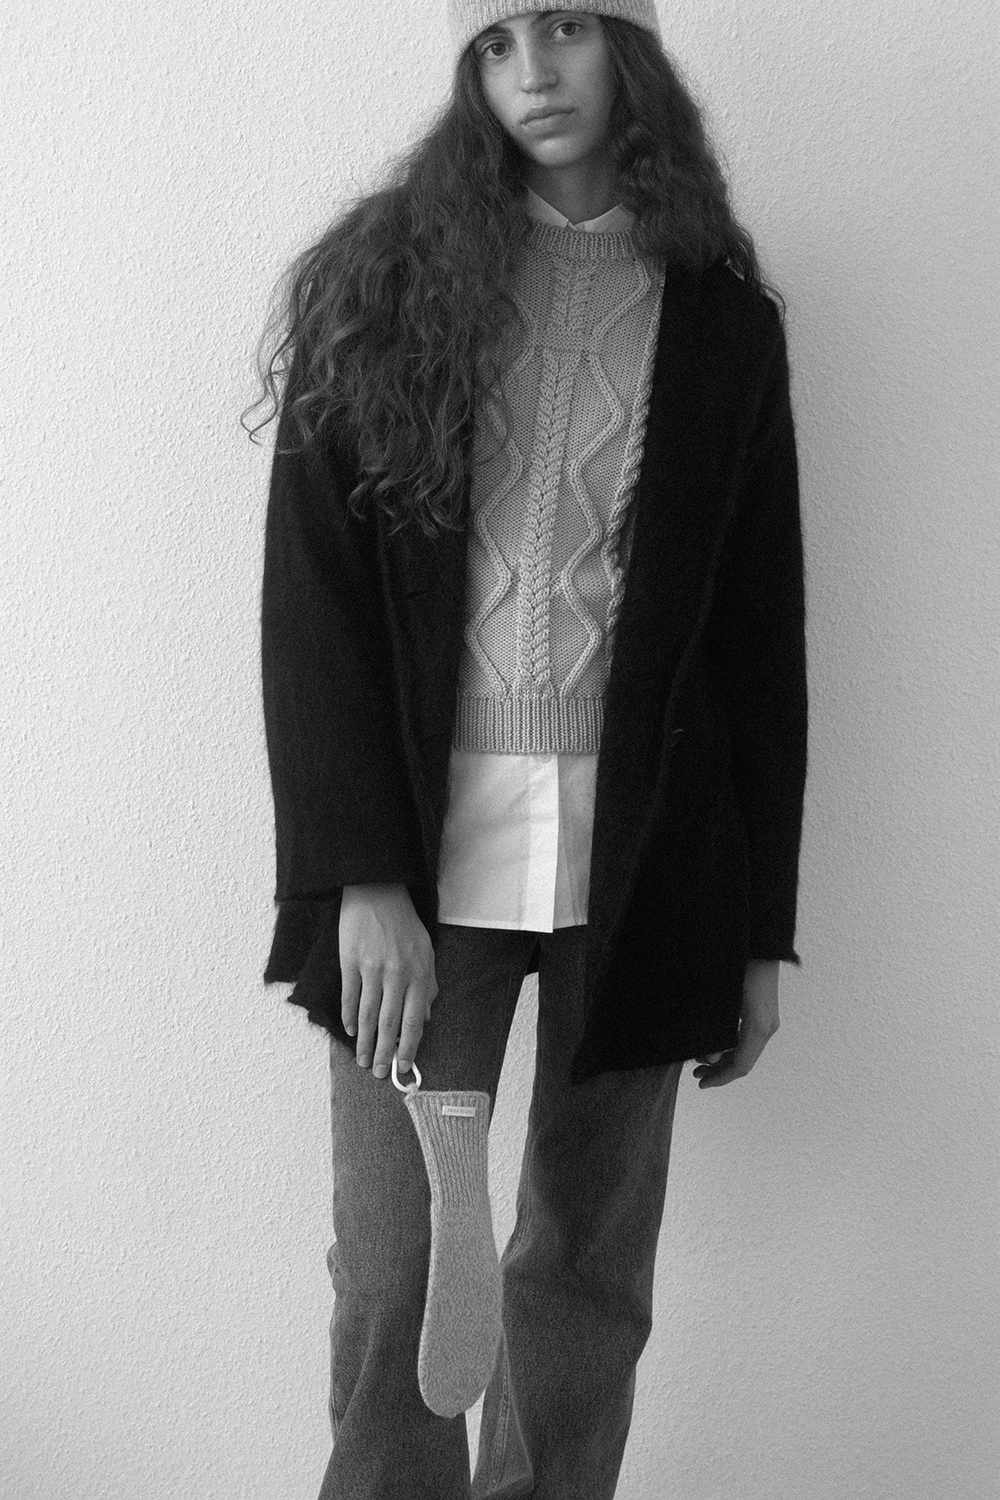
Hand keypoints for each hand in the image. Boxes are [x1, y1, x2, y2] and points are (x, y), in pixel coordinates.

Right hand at [339, 884, 437, 1079]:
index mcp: (418, 974)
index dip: (408, 1048)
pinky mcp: (350, 962)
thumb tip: (424, 1017)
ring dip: (364, 1041)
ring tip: (361, 1059)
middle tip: (378, 1072)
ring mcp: (371, 969)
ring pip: (367, 1015)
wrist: (377, 892)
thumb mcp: (426, 951)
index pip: (413, 1022)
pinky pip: (349, 995)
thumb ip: (427, 984)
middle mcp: (396, 975)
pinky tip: (348, 1030)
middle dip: (383, 1053)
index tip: (404, 1067)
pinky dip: (348, 1016)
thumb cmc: (404, 923)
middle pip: (388, 1024)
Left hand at [691, 960, 779, 1087]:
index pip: (740, 1065)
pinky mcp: (765, 1012)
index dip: (720, 1078)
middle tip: (696, 1074)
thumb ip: (713, 1031)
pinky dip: (732, 1047)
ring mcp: (769, 1020)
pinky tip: (716, 1045)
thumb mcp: (720, 1001)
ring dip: (725, 1059)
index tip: (701, 1084)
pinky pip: (749, 1038)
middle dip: (720, 1071)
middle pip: (744, 1061)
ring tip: (701, 1061)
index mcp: (758, 1027)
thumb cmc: (736, 966)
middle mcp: (767, 1027)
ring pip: (747, 1050)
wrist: (760, 943)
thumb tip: (708, 1058)